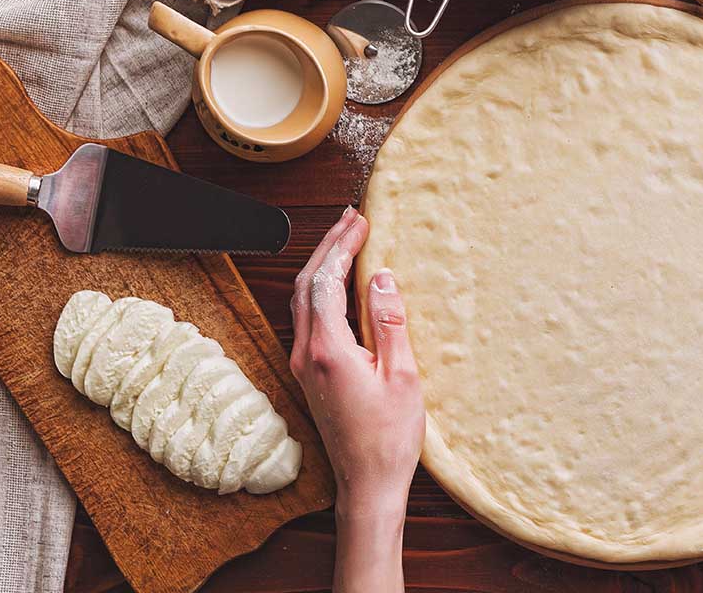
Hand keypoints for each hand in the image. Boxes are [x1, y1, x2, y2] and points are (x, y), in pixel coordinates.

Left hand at [289, 207, 424, 592]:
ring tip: (346, 241)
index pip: (326, 281)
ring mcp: (302, 364)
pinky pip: (306, 317)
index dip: (343, 246)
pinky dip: (320, 289)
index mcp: (328, 350)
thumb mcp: (402, 376)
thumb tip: (382, 278)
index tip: (361, 221)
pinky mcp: (308, 373)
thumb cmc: (390, 437)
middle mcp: (306, 353)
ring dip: (321, 265)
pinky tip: (339, 284)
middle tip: (351, 219)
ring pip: (301, 300)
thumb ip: (390, 323)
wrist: (367, 484)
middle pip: (305, 284)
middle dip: (328, 246)